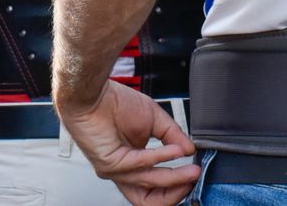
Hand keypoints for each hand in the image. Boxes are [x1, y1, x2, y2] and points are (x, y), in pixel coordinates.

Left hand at [55, 81, 200, 205]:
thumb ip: (173, 136)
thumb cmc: (113, 103)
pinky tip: (175, 151)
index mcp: (133, 164)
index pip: (154, 190)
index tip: (193, 173)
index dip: (176, 186)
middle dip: (175, 193)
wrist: (92, 92)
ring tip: (191, 168)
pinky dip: (161, 157)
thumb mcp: (154, 120)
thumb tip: (190, 149)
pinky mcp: (109, 163)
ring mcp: (115, 170)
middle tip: (192, 179)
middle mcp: (123, 171)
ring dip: (174, 177)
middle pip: (148, 201)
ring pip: (148, 184)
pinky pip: (141, 164)